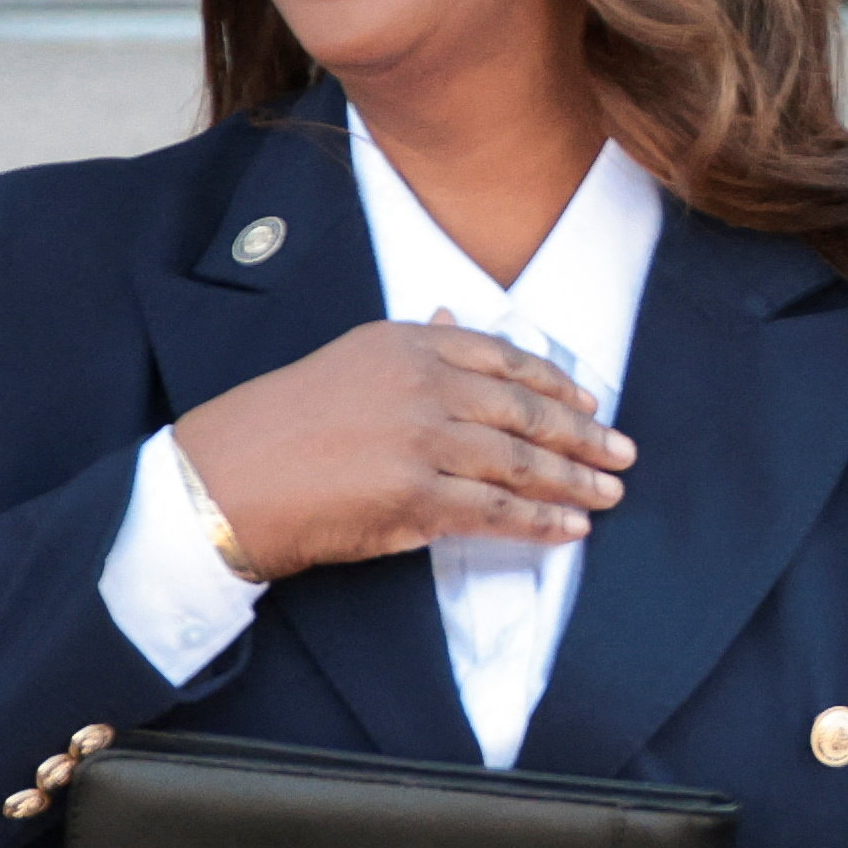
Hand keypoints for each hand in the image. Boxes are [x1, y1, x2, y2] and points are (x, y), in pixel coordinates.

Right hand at [172, 314, 633, 580]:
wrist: (224, 480)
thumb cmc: (279, 425)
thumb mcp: (346, 361)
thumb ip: (409, 345)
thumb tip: (452, 318)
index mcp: (404, 344)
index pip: (502, 356)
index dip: (555, 380)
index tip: (590, 398)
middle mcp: (419, 383)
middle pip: (523, 409)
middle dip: (582, 433)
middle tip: (623, 451)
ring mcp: (421, 440)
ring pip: (520, 461)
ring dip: (574, 480)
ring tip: (611, 492)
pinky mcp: (416, 496)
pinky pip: (497, 511)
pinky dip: (542, 522)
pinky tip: (572, 529)